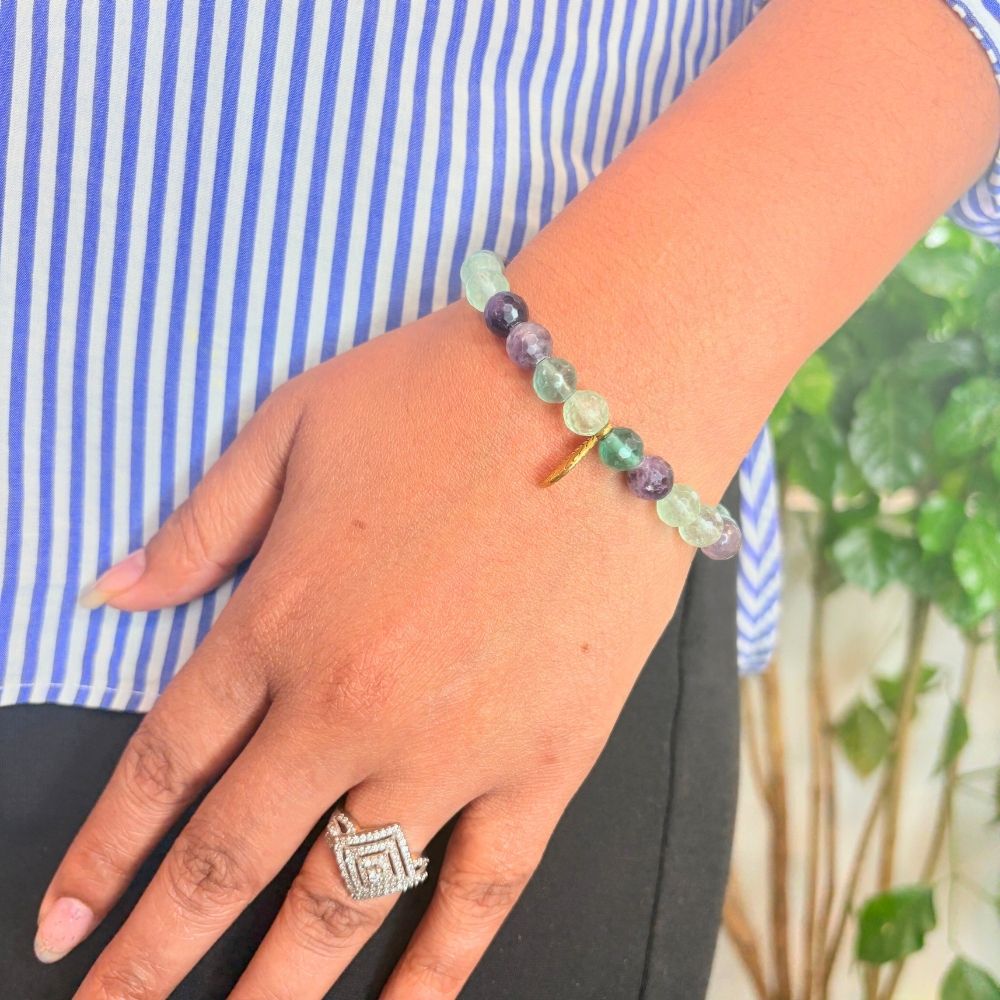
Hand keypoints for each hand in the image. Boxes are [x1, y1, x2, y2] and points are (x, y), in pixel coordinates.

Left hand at [37, 295, 711, 998]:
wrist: (602, 389)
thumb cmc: (446, 393)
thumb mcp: (294, 426)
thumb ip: (198, 524)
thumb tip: (109, 591)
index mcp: (273, 621)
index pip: (161, 772)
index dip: (102, 860)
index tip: (64, 926)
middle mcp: (343, 705)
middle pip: (225, 864)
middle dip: (152, 961)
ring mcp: (448, 747)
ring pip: (338, 905)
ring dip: (272, 990)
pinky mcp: (544, 761)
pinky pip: (479, 894)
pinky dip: (434, 972)